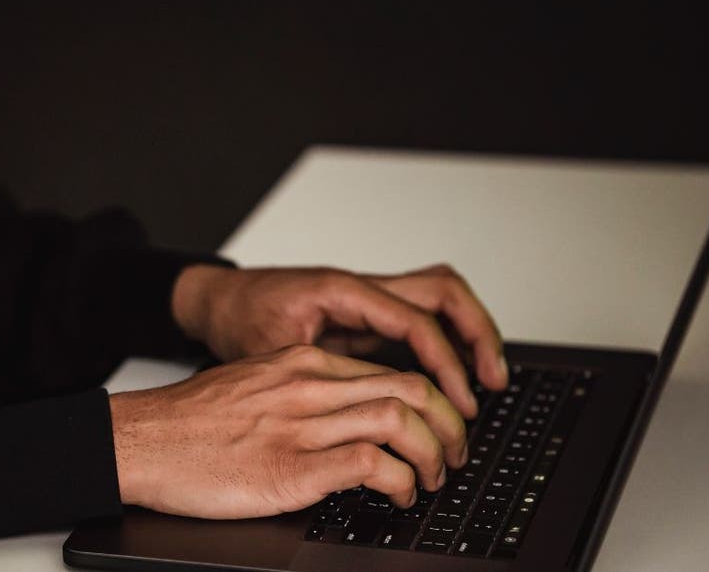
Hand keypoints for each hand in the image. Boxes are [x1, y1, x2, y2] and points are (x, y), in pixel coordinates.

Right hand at [110, 344, 467, 517]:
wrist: (143, 440)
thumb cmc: (191, 422)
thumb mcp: (255, 386)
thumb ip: (302, 393)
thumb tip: (346, 418)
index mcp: (303, 363)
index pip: (393, 370)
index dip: (432, 403)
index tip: (441, 427)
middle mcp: (309, 385)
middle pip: (411, 388)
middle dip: (450, 425)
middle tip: (454, 454)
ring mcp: (302, 425)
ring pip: (400, 420)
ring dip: (432, 455)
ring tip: (431, 479)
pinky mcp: (293, 468)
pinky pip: (372, 464)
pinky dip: (399, 481)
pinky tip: (397, 495)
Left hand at [171, 264, 506, 417]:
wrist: (214, 299)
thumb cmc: (234, 316)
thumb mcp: (266, 351)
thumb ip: (309, 377)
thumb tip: (349, 419)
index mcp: (341, 291)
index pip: (414, 320)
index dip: (445, 362)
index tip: (461, 399)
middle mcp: (360, 289)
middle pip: (442, 292)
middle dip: (477, 333)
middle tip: (494, 380)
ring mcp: (365, 301)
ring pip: (436, 301)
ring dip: (466, 336)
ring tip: (485, 382)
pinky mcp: (362, 317)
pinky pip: (416, 322)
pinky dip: (441, 346)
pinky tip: (447, 383)